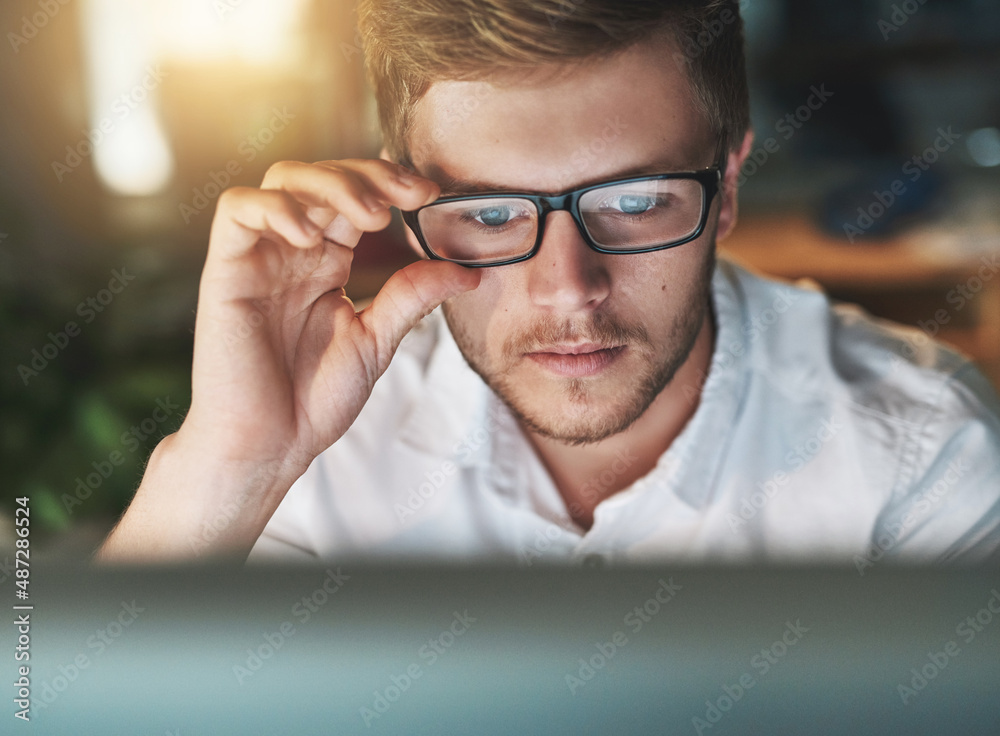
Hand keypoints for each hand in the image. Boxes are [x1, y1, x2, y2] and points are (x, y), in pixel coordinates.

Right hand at [96, 159, 478, 560]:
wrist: (269, 446)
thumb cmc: (313, 400)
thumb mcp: (375, 340)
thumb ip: (412, 297)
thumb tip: (468, 271)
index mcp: (327, 263)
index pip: (355, 198)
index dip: (389, 183)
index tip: (430, 194)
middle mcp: (292, 252)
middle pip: (323, 177)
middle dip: (369, 176)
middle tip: (409, 196)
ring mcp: (258, 257)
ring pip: (283, 180)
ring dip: (330, 184)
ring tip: (370, 217)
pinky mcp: (226, 269)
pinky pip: (237, 210)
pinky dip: (275, 209)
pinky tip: (311, 239)